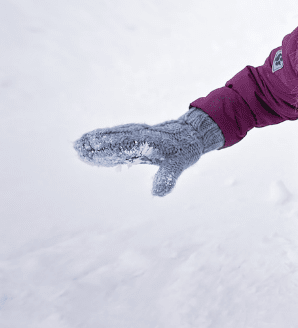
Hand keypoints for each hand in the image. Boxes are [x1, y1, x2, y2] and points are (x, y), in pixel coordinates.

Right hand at [74, 109, 222, 195]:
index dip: (107, 150)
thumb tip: (158, 194)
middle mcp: (140, 135)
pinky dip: (103, 138)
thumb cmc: (184, 150)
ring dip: (96, 139)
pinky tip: (91, 143)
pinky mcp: (135, 135)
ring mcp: (137, 134)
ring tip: (78, 145)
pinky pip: (117, 136)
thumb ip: (168, 178)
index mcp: (149, 143)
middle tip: (77, 147)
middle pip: (115, 139)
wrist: (190, 134)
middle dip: (96, 144)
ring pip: (114, 136)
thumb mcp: (179, 165)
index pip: (123, 147)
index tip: (90, 153)